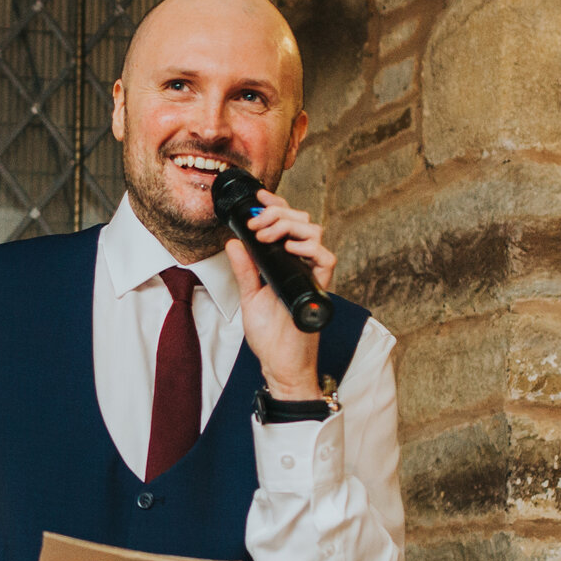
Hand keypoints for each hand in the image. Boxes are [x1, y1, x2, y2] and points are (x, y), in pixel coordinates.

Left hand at [222, 187, 335, 401]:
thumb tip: (233, 242)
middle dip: (277, 213)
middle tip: (257, 224)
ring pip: (314, 233)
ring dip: (289, 226)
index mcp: (286, 262)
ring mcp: (312, 274)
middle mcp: (302, 264)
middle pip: (302, 221)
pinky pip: (326, 259)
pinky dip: (309, 248)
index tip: (259, 197)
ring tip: (267, 235)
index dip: (276, 205)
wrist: (280, 363)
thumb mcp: (250, 296)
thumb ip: (244, 269)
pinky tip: (289, 248)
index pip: (287, 223)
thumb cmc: (270, 335)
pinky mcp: (319, 288)